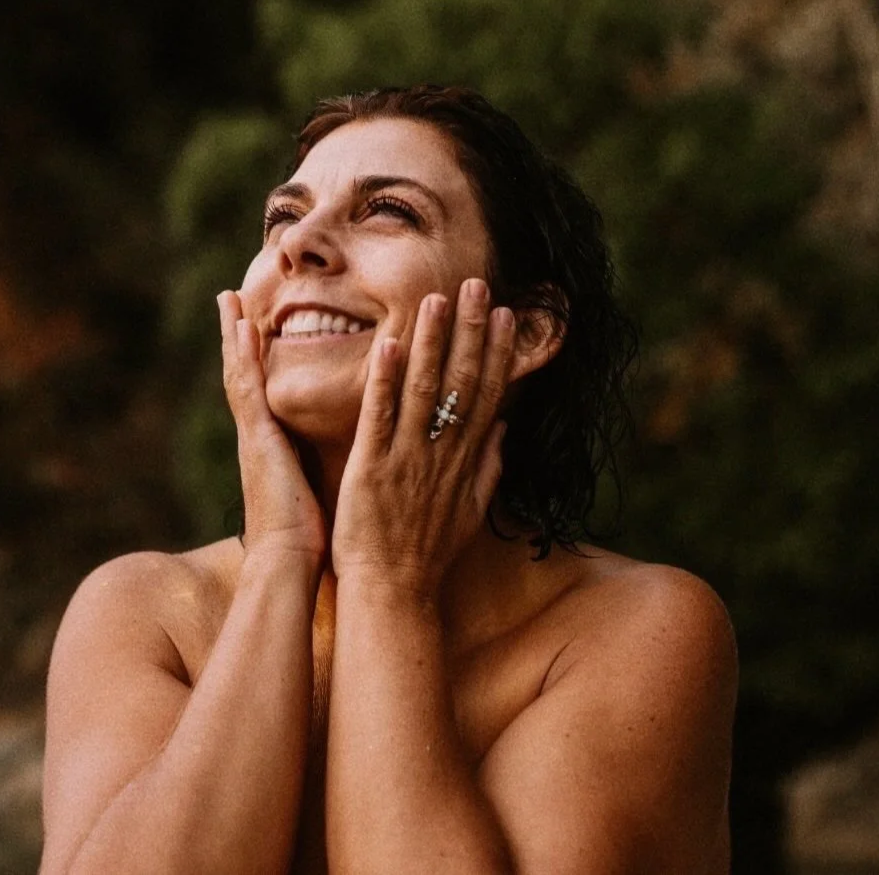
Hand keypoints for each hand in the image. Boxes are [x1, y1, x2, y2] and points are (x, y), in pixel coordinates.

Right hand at [217, 291, 326, 575]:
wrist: (289, 565)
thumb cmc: (308, 539)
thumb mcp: (314, 491)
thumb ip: (318, 468)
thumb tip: (337, 461)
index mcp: (271, 447)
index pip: (260, 392)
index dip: (254, 358)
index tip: (251, 326)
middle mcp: (256, 437)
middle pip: (242, 375)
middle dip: (236, 337)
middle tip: (230, 298)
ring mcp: (253, 437)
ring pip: (240, 375)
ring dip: (232, 336)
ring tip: (228, 298)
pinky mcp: (258, 442)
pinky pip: (248, 391)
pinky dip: (243, 360)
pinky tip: (243, 329)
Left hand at [330, 279, 515, 595]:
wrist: (394, 593)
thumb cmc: (427, 554)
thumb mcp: (471, 511)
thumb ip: (489, 468)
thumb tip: (505, 429)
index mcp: (464, 462)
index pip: (486, 396)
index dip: (498, 353)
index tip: (507, 315)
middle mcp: (441, 455)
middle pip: (461, 383)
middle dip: (471, 332)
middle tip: (477, 286)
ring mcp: (407, 460)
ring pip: (423, 392)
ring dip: (431, 343)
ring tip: (435, 301)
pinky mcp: (371, 469)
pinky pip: (380, 418)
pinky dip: (385, 381)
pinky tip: (388, 344)